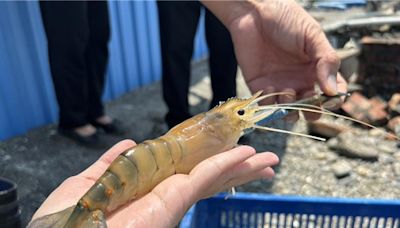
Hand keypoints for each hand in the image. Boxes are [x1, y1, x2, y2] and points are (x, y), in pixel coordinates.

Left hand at [31, 140, 278, 226]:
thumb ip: (110, 163)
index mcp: (148, 187)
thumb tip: (126, 143)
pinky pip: (203, 179)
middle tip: (262, 161)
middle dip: (237, 169)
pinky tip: (245, 156)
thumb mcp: (89, 182)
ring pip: (214, 178)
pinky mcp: (174, 200)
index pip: (185, 170)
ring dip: (241, 168)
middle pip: (208, 177)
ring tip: (269, 161)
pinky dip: (225, 166)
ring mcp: (173, 198)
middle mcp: (166, 193)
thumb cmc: (68, 219)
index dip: (206, 161)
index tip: (224, 150)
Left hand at [203, 0, 347, 119]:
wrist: (254, 12)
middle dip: (311, 111)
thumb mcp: (313, 36)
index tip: (331, 99)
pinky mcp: (259, 87)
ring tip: (287, 93)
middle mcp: (300, 81)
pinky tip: (270, 86)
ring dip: (290, 109)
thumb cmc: (286, 19)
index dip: (334, 100)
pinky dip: (270, 103)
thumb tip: (333, 90)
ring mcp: (280, 85)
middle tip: (307, 100)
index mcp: (316, 69)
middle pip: (310, 108)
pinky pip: (267, 105)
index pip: (331, 92)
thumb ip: (326, 61)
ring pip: (289, 111)